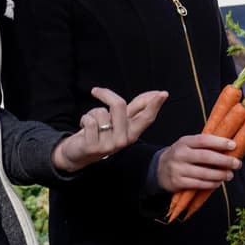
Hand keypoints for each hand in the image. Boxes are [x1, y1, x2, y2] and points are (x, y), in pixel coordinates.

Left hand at [51, 87, 167, 172]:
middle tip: (96, 91)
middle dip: (106, 94)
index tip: (164, 93)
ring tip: (92, 124)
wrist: (80, 152)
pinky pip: (89, 121)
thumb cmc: (102, 132)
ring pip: (101, 112)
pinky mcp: (94, 147)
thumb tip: (155, 94)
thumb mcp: (120, 120)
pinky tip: (85, 129)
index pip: (146, 117)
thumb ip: (137, 107)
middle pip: (119, 105)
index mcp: (133, 132)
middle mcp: (124, 140)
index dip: (155, 104)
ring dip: (91, 113)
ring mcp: (110, 145)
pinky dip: (84, 119)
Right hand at [156, 133, 239, 192]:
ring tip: (230, 175)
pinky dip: (211, 184)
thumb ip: (205, 146)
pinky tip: (218, 182)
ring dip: (220, 175)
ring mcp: (178, 169)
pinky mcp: (178, 182)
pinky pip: (198, 184)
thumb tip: (229, 148)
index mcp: (185, 142)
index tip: (233, 145)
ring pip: (204, 173)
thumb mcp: (188, 146)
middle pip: (206, 157)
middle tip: (237, 163)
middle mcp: (180, 154)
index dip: (220, 142)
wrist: (159, 169)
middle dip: (224, 160)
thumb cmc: (181, 156)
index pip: (204, 140)